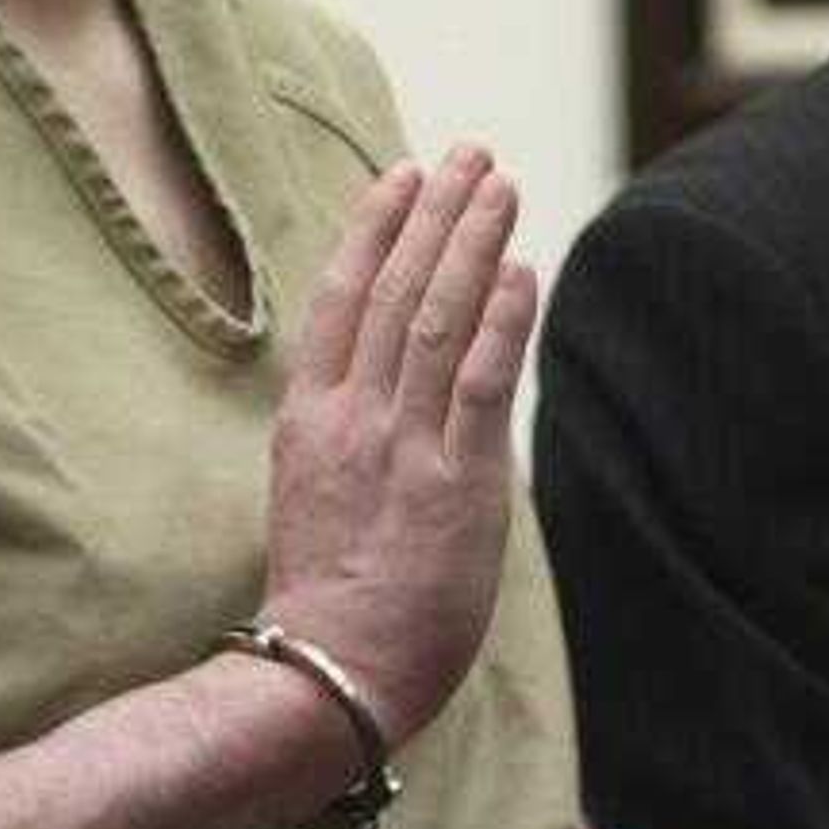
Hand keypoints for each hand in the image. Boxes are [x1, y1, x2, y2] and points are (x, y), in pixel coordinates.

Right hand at [264, 149, 535, 746]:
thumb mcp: (318, 499)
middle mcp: (352, 419)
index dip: (374, 229)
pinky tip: (519, 268)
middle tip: (468, 154)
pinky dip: (500, 319)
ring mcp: (401, 447)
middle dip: (435, 214)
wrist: (329, 674)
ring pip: (438, 318)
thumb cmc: (329, 604)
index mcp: (310, 420)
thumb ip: (354, 439)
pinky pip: (479, 383)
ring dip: (473, 242)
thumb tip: (404, 398)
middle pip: (396, 290)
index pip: (342, 299)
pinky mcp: (454, 484)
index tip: (402, 176)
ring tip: (500, 184)